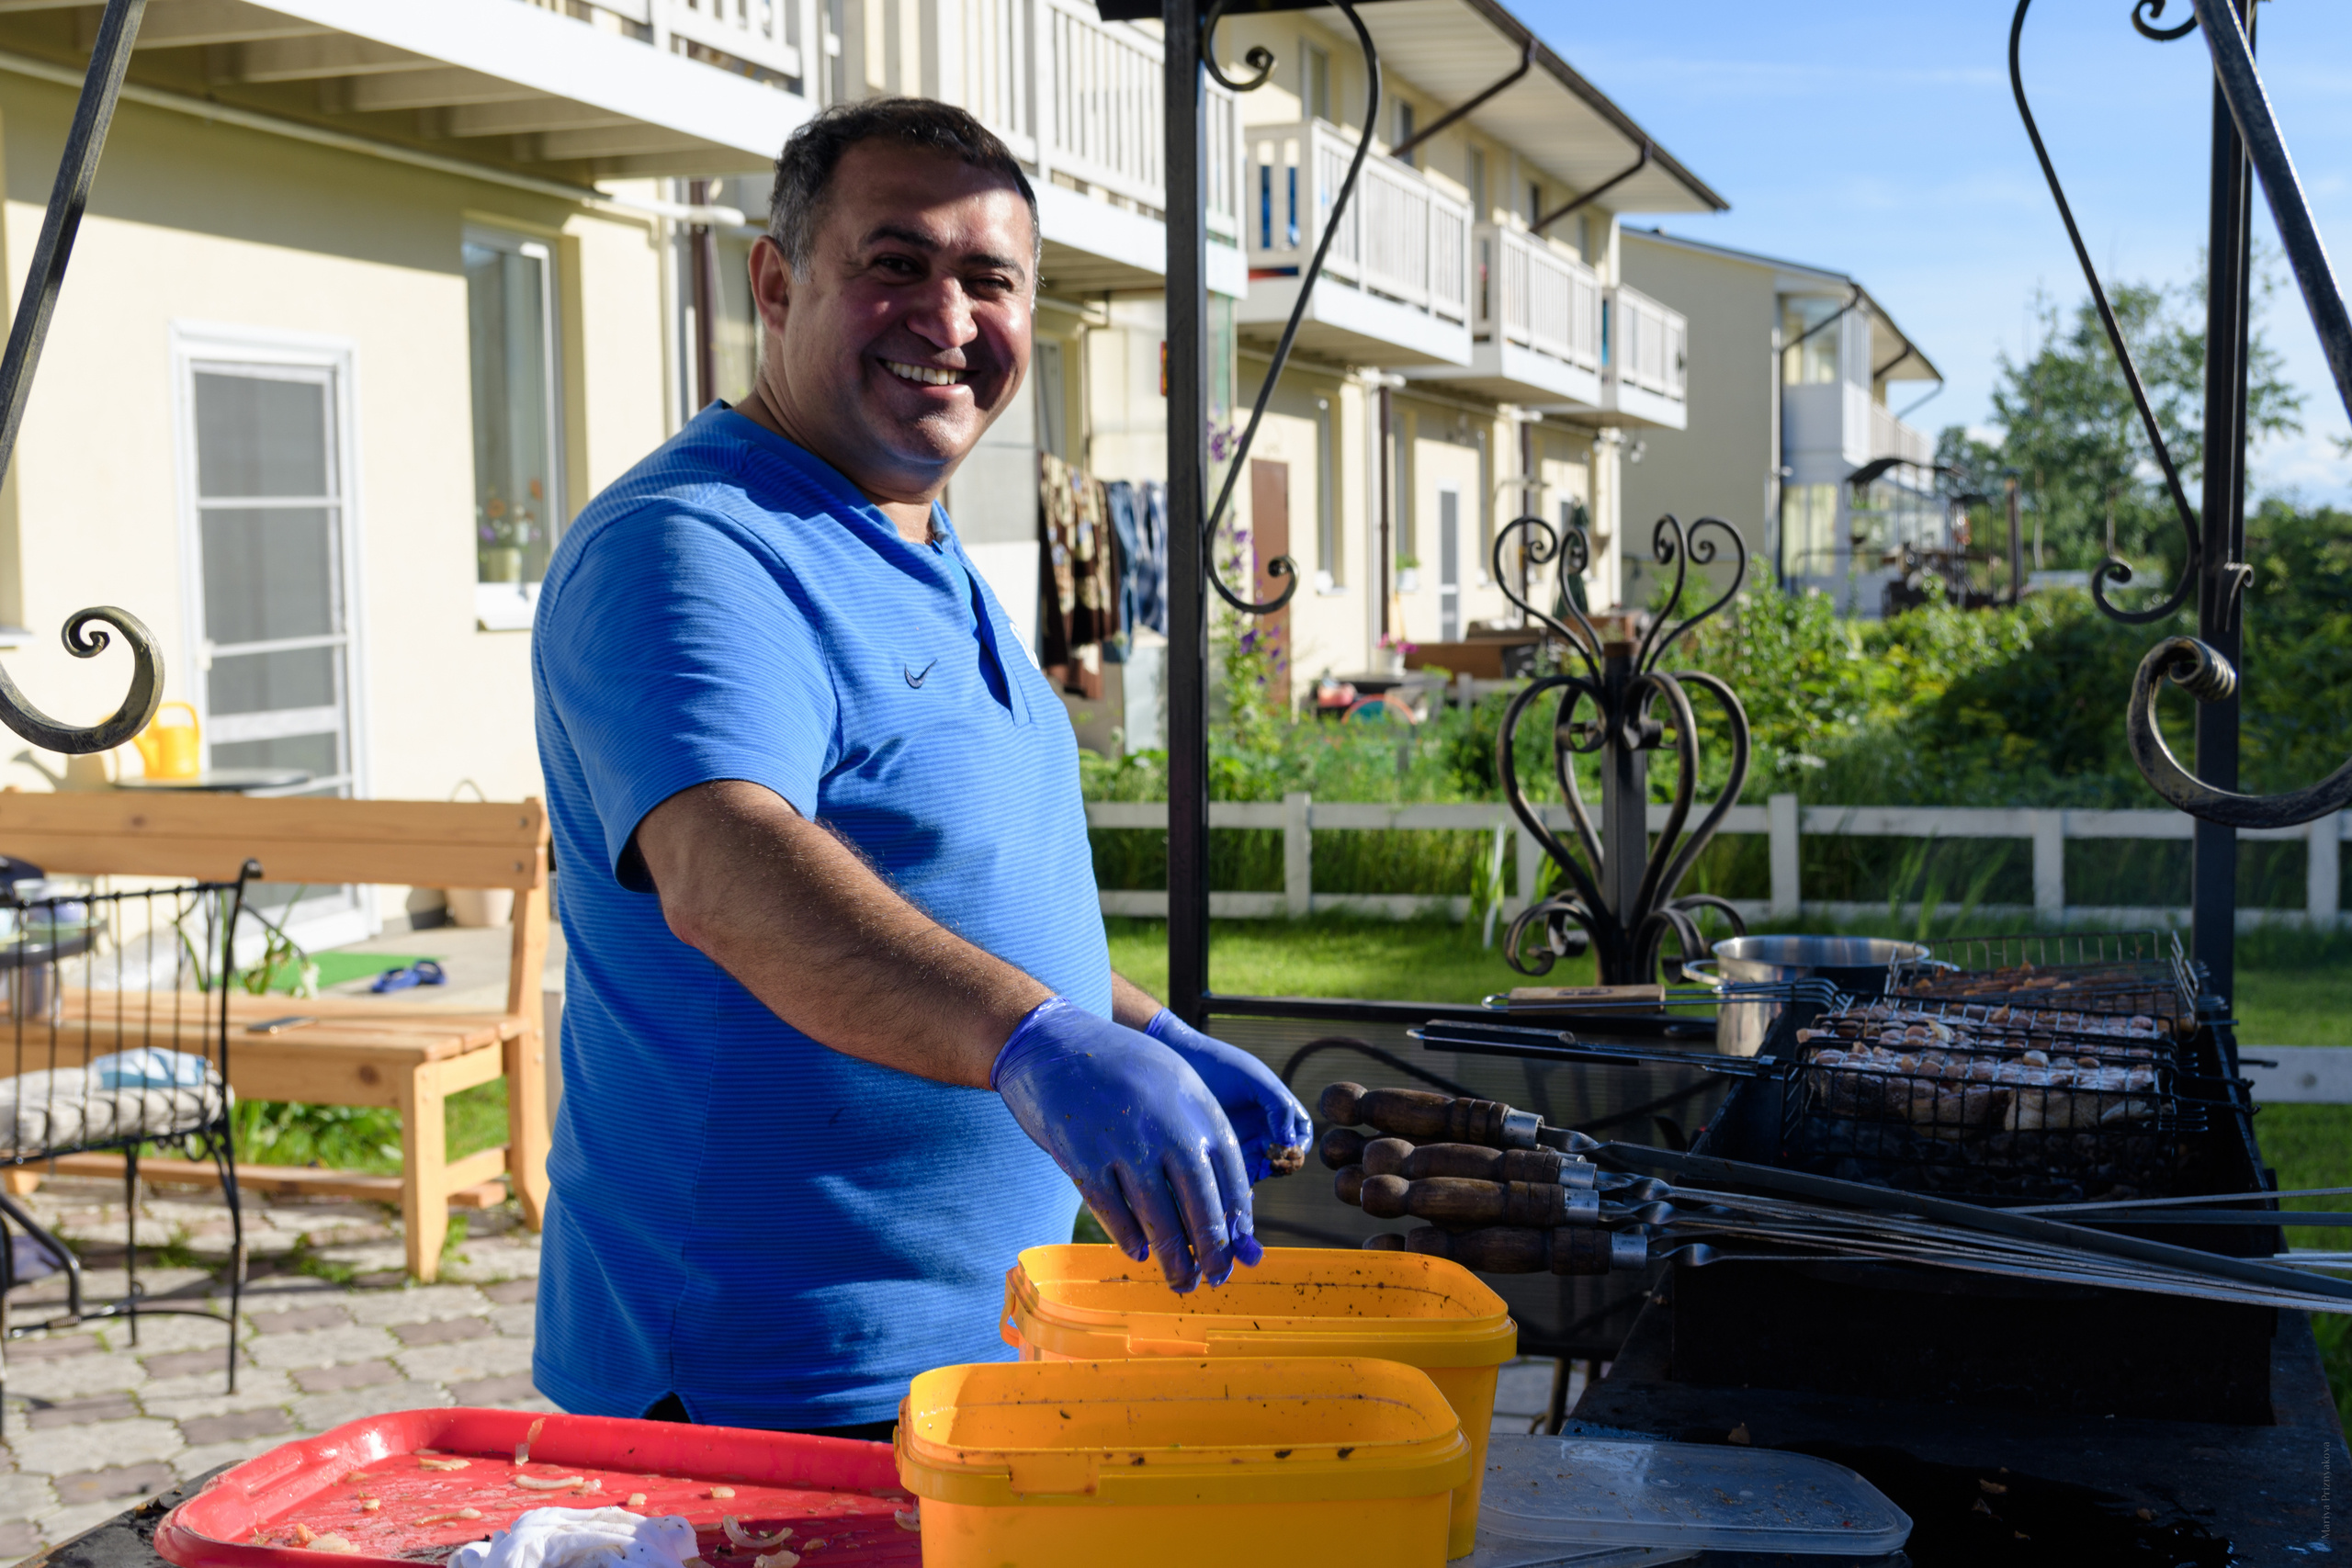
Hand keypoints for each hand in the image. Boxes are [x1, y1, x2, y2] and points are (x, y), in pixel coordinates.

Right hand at [993, 999, 1256, 1290]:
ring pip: (1159, 1218)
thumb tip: (1222, 1192)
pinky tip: (1138, 1252)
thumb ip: (1198, 1129)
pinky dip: (1127, 1237)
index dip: (1236, 1215)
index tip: (1238, 1242)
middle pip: (1201, 1203)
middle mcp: (1166, 1126)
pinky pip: (1112, 1211)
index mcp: (1196, 1105)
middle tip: (1217, 1277)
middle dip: (1213, 1249)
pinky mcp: (1083, 1157)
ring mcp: (1124, 1144)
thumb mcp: (1172, 1081)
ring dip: (1174, 1257)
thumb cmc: (1117, 1065)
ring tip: (1182, 1281)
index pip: (1230, 1173)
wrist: (1051, 1039)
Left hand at [1146, 1010, 1312, 1182]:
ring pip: (1261, 1166)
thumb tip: (1289, 1141)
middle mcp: (1263, 1126)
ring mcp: (1242, 1138)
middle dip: (1280, 1164)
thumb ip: (1279, 1107)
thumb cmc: (1222, 1067)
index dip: (1300, 1145)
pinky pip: (1237, 1170)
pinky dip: (1239, 1178)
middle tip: (1267, 1165)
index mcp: (1277, 1108)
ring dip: (1259, 1173)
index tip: (1289, 1151)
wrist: (1182, 1064)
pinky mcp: (1221, 1149)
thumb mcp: (1257, 1081)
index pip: (1301, 1134)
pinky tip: (1232, 1177)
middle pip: (1283, 1155)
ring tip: (1247, 1173)